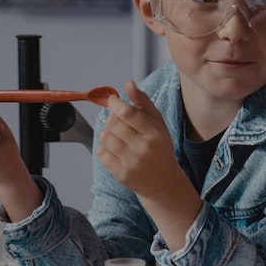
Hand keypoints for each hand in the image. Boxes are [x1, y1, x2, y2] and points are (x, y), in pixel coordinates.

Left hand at [97, 80, 180, 199]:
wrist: (163, 182)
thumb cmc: (159, 147)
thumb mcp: (157, 123)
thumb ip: (143, 101)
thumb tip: (128, 83)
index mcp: (154, 132)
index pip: (127, 112)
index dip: (115, 103)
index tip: (113, 101)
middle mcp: (143, 148)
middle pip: (112, 123)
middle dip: (112, 118)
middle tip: (119, 122)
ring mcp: (131, 162)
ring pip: (104, 137)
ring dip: (107, 133)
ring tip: (119, 137)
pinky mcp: (121, 174)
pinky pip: (101, 152)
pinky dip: (105, 147)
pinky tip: (116, 149)